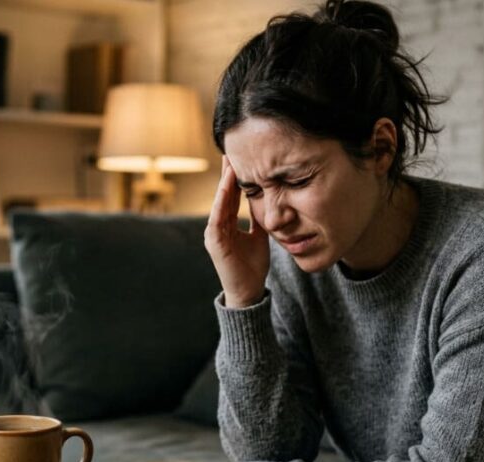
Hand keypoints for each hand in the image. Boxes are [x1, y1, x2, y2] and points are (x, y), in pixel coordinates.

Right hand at [204, 156, 268, 307]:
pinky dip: (222, 199)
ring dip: (224, 182)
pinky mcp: (214, 241)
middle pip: (223, 193)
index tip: (242, 157)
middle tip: (231, 150)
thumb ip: (260, 218)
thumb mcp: (261, 235)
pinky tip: (227, 185)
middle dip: (228, 172)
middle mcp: (218, 225)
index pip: (232, 195)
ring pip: (219, 201)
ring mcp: (214, 232)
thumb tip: (269, 200)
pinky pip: (217, 216)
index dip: (236, 177)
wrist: (249, 290)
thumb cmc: (253, 265)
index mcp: (228, 223)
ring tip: (230, 163)